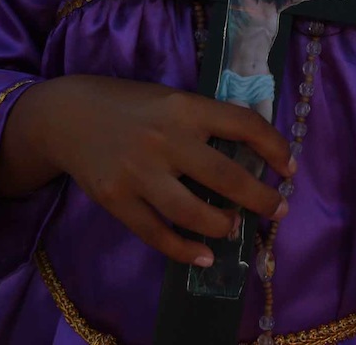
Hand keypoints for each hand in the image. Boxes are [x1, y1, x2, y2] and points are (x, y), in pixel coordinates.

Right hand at [37, 76, 292, 267]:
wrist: (66, 115)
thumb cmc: (127, 104)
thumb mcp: (169, 98)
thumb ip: (201, 121)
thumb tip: (248, 153)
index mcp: (184, 107)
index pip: (243, 124)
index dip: (274, 147)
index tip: (289, 167)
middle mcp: (166, 139)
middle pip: (226, 175)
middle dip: (260, 198)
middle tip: (277, 209)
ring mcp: (139, 172)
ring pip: (193, 212)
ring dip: (223, 226)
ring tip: (234, 228)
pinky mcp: (116, 199)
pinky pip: (157, 233)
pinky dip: (184, 250)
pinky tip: (204, 256)